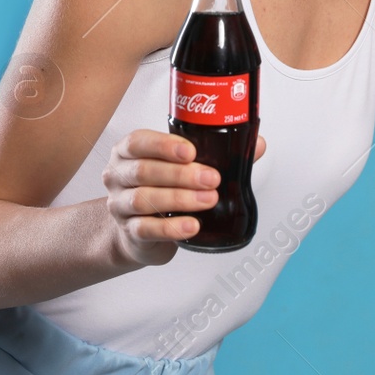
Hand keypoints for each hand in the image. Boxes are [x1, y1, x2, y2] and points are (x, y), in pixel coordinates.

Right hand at [103, 128, 266, 266]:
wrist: (137, 232)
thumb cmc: (160, 189)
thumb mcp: (178, 168)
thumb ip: (215, 155)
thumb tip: (256, 145)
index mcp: (127, 152)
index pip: (138, 142)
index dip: (164, 145)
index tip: (192, 151)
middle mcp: (118, 176)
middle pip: (144, 171)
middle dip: (182, 175)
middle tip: (212, 179)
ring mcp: (120, 206)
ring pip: (145, 200)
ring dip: (180, 199)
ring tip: (208, 199)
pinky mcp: (129, 233)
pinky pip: (147, 229)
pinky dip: (172, 228)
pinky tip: (192, 226)